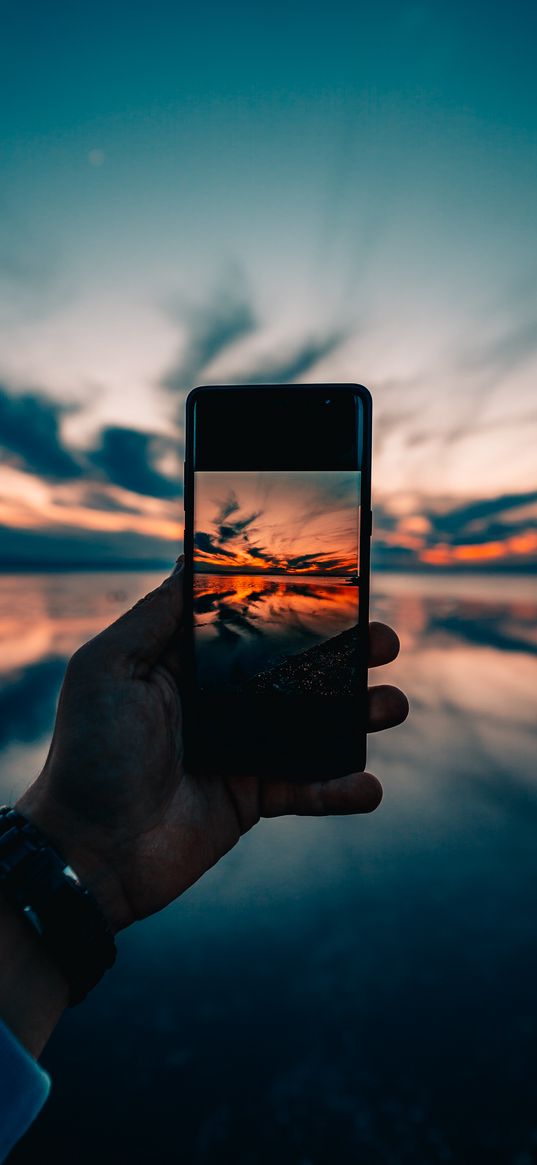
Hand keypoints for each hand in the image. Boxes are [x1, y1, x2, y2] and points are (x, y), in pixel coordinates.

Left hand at [18, 563, 408, 934]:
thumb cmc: (91, 753)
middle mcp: (221, 699)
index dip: (295, 601)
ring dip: (361, 714)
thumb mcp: (109, 668)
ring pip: (316, 724)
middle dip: (346, 653)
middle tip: (383, 641)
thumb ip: (154, 616)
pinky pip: (309, 788)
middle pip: (296, 667)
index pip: (252, 621)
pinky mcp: (254, 796)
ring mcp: (242, 747)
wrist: (91, 852)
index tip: (341, 583)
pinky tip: (369, 787)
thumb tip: (189, 558)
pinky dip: (342, 789)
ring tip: (392, 705)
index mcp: (189, 664)